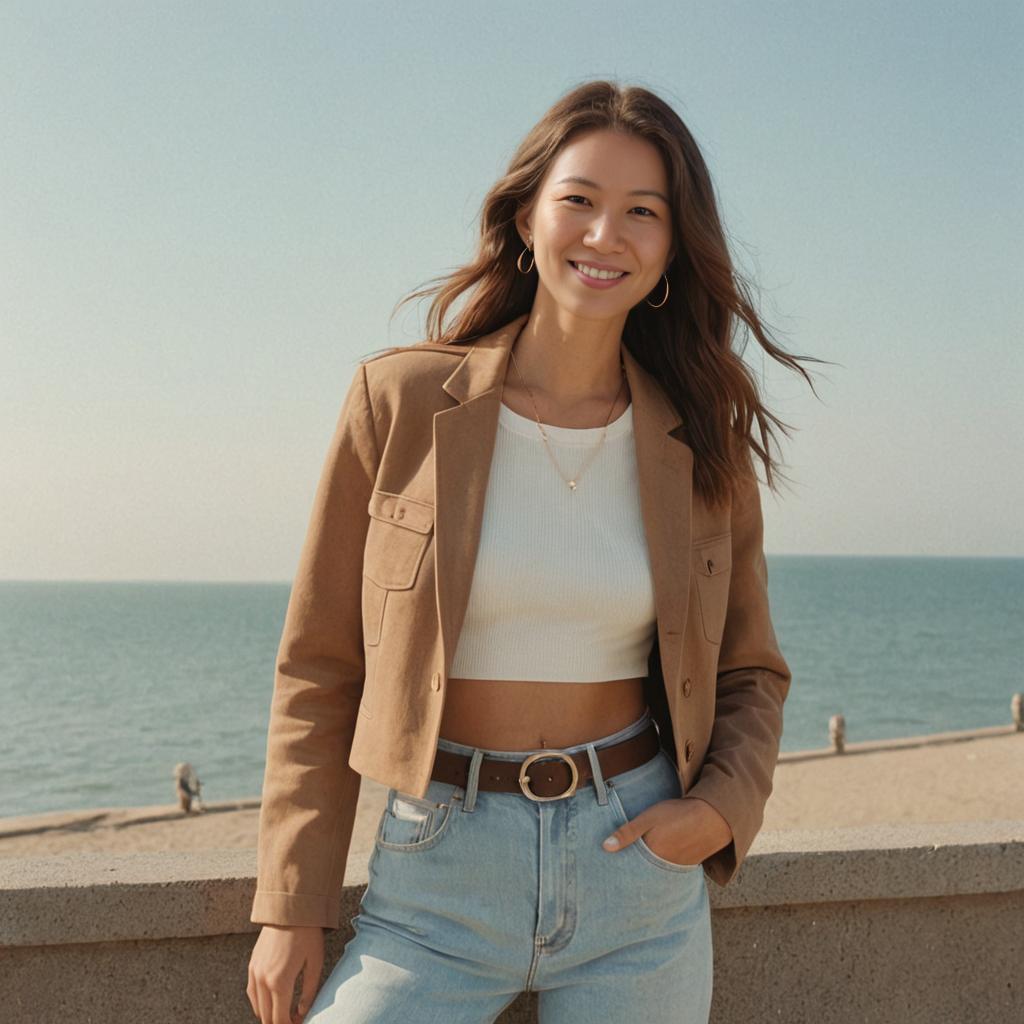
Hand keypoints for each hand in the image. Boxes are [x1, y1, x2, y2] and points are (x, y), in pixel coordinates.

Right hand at [247, 924, 324, 1023]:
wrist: (291, 908)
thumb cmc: (308, 934)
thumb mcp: (316, 963)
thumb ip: (309, 992)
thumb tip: (301, 1012)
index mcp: (280, 982)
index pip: (280, 1020)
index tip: (300, 1022)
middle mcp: (263, 980)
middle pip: (266, 1017)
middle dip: (280, 1022)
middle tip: (295, 1019)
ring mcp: (254, 972)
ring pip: (257, 1008)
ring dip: (269, 1014)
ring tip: (285, 1011)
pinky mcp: (252, 965)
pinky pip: (252, 993)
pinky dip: (260, 1002)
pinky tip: (272, 1001)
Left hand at [602, 796, 731, 865]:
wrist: (713, 816)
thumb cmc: (678, 814)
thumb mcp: (649, 818)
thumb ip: (627, 832)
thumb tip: (605, 847)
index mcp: (651, 855)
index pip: (630, 868)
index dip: (620, 868)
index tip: (608, 871)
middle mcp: (663, 867)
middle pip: (642, 874)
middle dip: (631, 875)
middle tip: (619, 876)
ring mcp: (676, 869)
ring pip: (655, 874)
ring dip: (646, 873)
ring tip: (635, 872)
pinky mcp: (687, 867)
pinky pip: (669, 872)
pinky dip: (661, 870)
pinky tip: (657, 864)